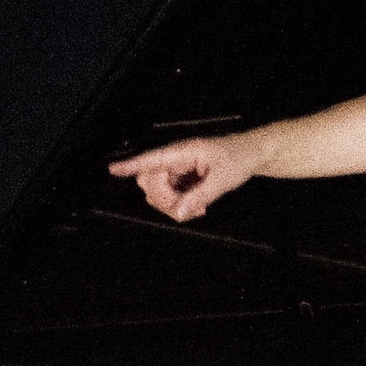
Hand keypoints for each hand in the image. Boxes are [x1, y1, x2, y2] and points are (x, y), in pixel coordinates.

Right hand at [106, 130, 257, 221]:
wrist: (252, 155)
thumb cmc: (238, 157)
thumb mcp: (222, 179)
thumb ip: (200, 196)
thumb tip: (178, 213)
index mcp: (183, 152)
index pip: (152, 159)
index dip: (131, 165)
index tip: (113, 169)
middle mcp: (176, 161)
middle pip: (150, 182)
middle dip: (163, 200)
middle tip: (188, 208)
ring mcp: (178, 171)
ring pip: (159, 194)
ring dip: (173, 206)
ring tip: (198, 208)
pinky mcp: (182, 181)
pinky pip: (170, 198)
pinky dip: (180, 207)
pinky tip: (197, 208)